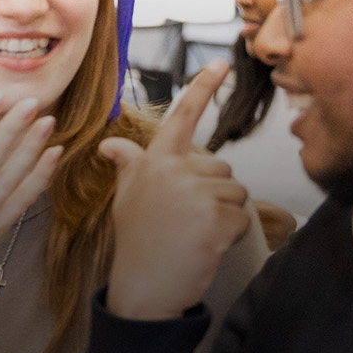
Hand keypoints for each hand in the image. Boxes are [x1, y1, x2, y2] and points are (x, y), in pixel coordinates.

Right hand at [101, 63, 253, 320]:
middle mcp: (173, 171)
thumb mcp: (127, 199)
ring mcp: (195, 194)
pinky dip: (231, 236)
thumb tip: (110, 144)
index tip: (222, 63)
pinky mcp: (216, 218)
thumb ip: (129, 166)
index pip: (182, 118)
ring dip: (224, 217)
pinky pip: (242, 218)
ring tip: (195, 236)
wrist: (143, 290)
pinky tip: (205, 248)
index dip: (202, 88)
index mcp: (154, 162)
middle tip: (186, 223)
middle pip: (222, 169)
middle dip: (215, 195)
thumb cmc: (138, 244)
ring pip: (236, 194)